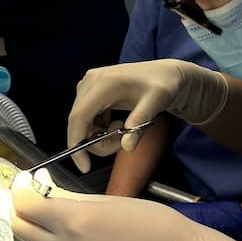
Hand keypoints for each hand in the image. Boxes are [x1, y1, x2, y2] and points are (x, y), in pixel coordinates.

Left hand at [11, 169, 241, 240]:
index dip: (20, 191)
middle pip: (20, 229)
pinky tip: (79, 239)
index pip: (25, 206)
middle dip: (21, 211)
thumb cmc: (151, 221)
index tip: (25, 182)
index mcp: (74, 222)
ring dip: (40, 230)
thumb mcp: (109, 202)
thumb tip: (45, 196)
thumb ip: (73, 202)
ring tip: (56, 216)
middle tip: (32, 197)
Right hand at [68, 60, 228, 172]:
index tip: (85, 166)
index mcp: (103, 83)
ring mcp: (89, 86)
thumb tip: (127, 145)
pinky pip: (88, 119)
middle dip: (98, 142)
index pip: (78, 117)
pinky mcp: (92, 92)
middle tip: (123, 142)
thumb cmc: (162, 84)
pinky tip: (119, 125)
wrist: (164, 74)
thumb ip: (139, 122)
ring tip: (125, 130)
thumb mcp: (155, 102)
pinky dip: (100, 129)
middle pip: (79, 123)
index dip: (77, 143)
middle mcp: (90, 82)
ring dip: (100, 136)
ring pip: (83, 123)